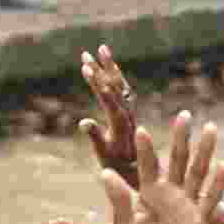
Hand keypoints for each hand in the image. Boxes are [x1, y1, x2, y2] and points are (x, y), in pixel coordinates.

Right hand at [80, 45, 138, 186]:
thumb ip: (95, 138)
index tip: (86, 68)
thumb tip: (83, 121)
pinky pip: (123, 93)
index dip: (97, 84)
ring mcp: (129, 114)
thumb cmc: (119, 168)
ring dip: (109, 68)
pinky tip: (111, 68)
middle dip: (100, 70)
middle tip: (88, 51)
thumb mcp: (104, 155)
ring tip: (101, 49)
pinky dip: (116, 78)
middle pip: (114, 88)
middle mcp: (127, 116)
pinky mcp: (128, 115)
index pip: (109, 100)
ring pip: (120, 87)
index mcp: (120, 124)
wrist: (140, 174)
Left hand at [102, 112, 223, 223]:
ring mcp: (187, 205)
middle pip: (178, 160)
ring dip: (205, 151)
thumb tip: (104, 173)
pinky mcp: (199, 220)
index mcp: (149, 193)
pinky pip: (211, 199)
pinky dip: (218, 183)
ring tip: (211, 128)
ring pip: (198, 172)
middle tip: (184, 115)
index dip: (144, 150)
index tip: (139, 129)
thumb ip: (119, 199)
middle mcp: (171, 194)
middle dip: (181, 138)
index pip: (147, 166)